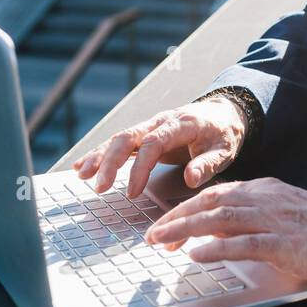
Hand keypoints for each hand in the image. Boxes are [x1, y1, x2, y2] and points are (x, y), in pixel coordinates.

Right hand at [72, 95, 247, 196]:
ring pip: (119, 137)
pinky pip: (118, 142)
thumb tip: (191, 179)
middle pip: (128, 137)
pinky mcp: (144, 134)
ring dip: (99, 156)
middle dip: (110, 162)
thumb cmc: (223, 134)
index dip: (140, 167)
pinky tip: (82, 166)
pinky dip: (99, 153)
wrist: (223, 114)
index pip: (154, 143)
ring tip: (82, 175)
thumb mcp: (224, 150)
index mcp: (181, 124)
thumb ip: (208, 164)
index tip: (132, 192)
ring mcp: (150, 126)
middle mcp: (160, 121)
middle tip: (99, 187)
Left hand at [144, 176, 306, 285]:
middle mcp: (266, 200)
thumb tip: (222, 234)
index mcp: (267, 191)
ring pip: (220, 219)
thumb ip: (257, 219)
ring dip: (185, 230)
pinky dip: (216, 249)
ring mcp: (275, 221)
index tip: (166, 222)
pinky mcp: (285, 244)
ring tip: (162, 242)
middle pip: (210, 203)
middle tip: (153, 234)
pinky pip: (243, 244)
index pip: (216, 194)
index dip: (187, 208)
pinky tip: (197, 255)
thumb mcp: (289, 213)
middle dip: (176, 217)